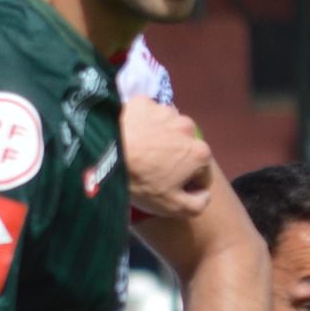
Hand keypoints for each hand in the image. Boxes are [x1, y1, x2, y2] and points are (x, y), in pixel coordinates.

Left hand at [122, 100, 211, 219]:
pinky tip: (131, 135)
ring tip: (140, 151)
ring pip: (168, 129)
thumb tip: (204, 193)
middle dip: (175, 158)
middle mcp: (187, 127)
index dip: (187, 183)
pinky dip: (143, 123)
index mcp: (199, 152)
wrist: (105, 153)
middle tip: (152, 169)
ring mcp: (165, 112)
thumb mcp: (173, 207)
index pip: (202, 173)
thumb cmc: (141, 182)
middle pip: (186, 148)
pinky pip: (148, 115)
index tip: (169, 187)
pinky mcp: (143, 103)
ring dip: (160, 138)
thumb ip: (199, 204)